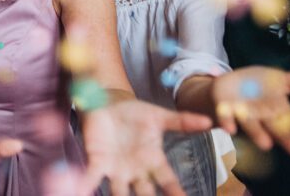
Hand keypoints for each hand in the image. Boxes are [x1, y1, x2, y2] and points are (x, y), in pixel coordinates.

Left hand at [81, 100, 211, 195]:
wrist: (109, 102)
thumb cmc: (136, 113)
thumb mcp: (159, 117)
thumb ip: (182, 121)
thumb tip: (210, 121)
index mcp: (153, 161)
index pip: (168, 182)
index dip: (176, 193)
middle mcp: (136, 171)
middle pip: (145, 195)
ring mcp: (116, 169)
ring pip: (119, 193)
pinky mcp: (97, 161)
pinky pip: (91, 177)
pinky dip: (85, 186)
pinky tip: (79, 192)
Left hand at [211, 66, 289, 156]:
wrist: (224, 87)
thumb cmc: (258, 86)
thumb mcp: (284, 80)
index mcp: (279, 111)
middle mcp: (263, 118)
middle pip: (275, 128)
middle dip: (285, 139)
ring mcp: (243, 116)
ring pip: (252, 126)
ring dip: (258, 135)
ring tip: (266, 144)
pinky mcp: (224, 111)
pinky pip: (225, 118)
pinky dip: (227, 122)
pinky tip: (229, 128)